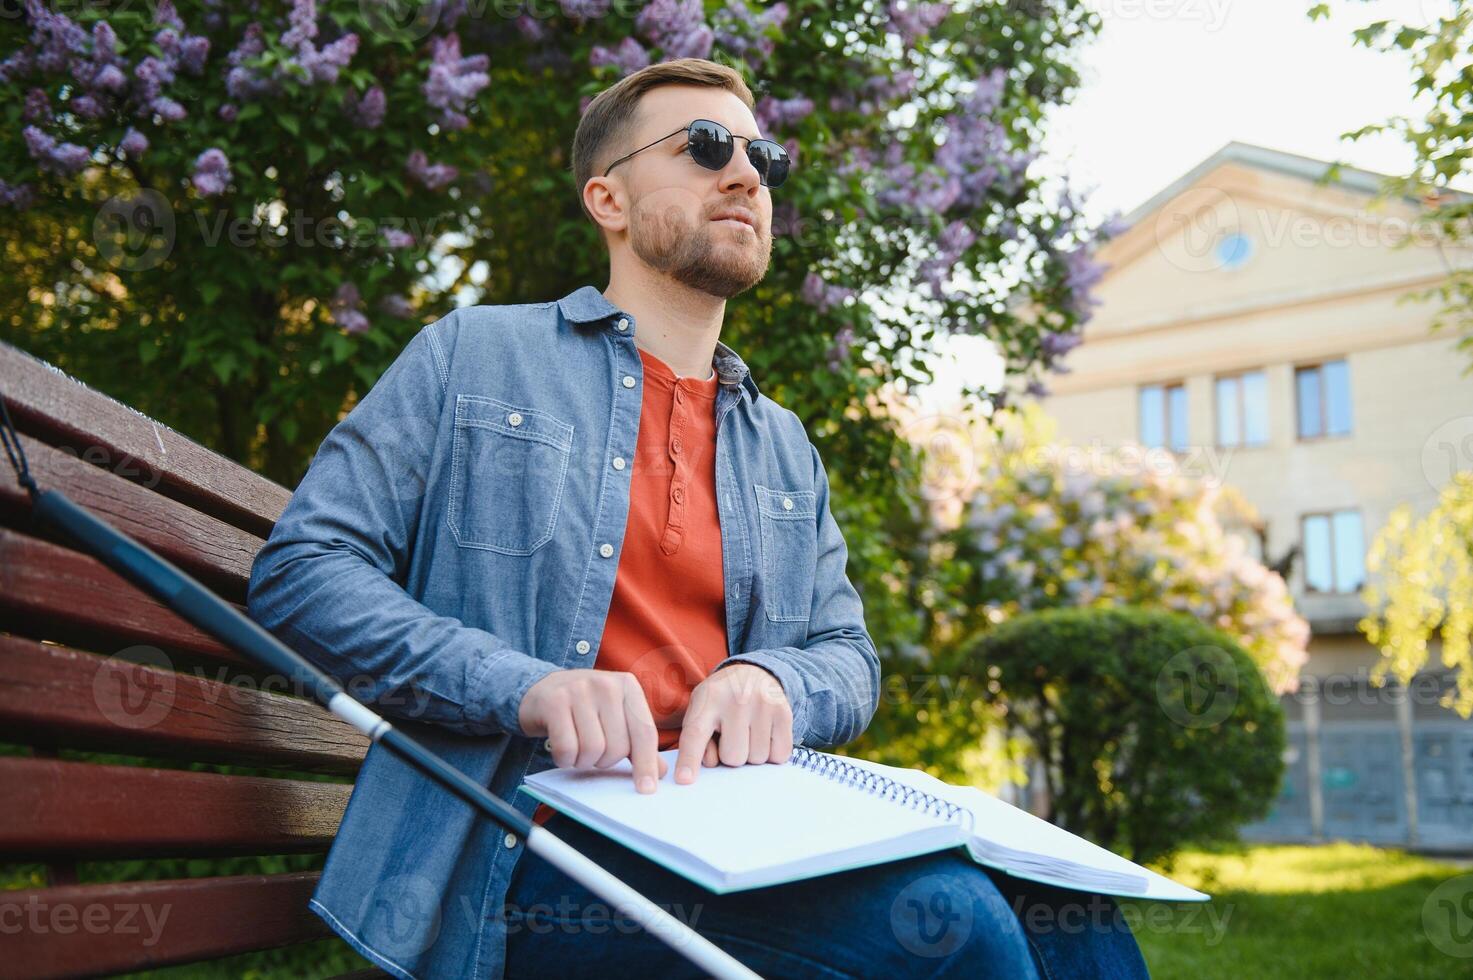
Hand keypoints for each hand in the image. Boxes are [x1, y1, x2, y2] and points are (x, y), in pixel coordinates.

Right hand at [517, 669, 667, 792]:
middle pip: (618, 746)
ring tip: (578, 749)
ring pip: (593, 749)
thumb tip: (661, 772)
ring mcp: (579, 690)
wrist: (541, 689)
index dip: (646, 764)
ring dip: (584, 761)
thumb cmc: (584, 709)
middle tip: (594, 753)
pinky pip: (567, 748)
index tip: (647, 789)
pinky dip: (565, 759)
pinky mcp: (555, 702)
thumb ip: (637, 744)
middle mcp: (606, 684)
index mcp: (628, 687)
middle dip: (605, 761)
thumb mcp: (615, 718)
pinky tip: (563, 750)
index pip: (644, 732)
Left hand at [674, 664, 792, 784]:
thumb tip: (712, 763)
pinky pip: (779, 755)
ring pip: (757, 759)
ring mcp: (763, 705)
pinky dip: (772, 753)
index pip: (695, 734)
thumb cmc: (721, 701)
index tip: (684, 779)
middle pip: (733, 757)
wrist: (753, 673)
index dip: (689, 759)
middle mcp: (737, 700)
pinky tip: (765, 734)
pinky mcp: (784, 713)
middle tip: (732, 735)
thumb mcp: (701, 710)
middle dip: (731, 754)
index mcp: (708, 700)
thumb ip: (697, 739)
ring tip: (748, 732)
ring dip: (752, 753)